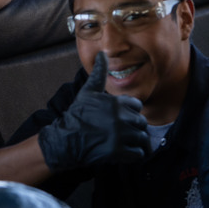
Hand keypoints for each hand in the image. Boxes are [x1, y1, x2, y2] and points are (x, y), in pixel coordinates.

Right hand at [38, 52, 149, 171]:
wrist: (66, 140)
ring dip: (136, 142)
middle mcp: (120, 118)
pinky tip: (125, 153)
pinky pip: (139, 153)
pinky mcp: (118, 152)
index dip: (130, 113)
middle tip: (123, 133)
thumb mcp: (88, 91)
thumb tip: (102, 53)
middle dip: (134, 128)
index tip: (121, 119)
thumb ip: (99, 72)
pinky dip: (135, 154)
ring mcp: (120, 135)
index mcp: (116, 102)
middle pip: (141, 123)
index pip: (137, 106)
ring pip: (142, 138)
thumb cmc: (77, 114)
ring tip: (126, 144)